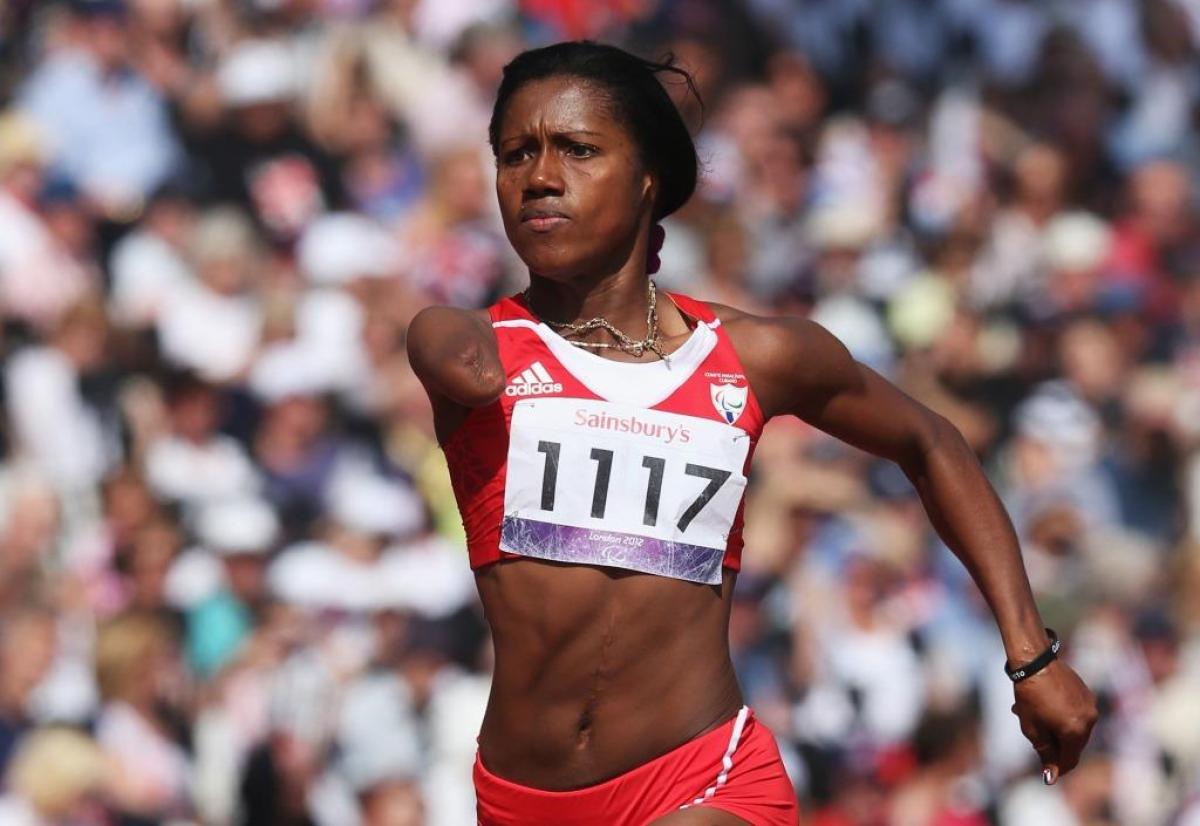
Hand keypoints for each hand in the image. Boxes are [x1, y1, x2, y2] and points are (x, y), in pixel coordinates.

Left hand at [1011, 659, 1097, 783]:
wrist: (1035, 661)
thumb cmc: (1030, 695)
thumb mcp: (1032, 728)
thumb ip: (1044, 752)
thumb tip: (1051, 775)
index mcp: (1075, 732)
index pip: (1069, 760)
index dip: (1057, 769)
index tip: (1047, 774)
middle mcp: (1089, 721)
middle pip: (1073, 745)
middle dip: (1055, 746)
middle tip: (1036, 739)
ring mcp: (1090, 707)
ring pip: (1075, 728)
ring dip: (1057, 729)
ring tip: (1034, 718)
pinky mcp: (1087, 694)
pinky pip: (1077, 713)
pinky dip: (1063, 716)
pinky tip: (1044, 707)